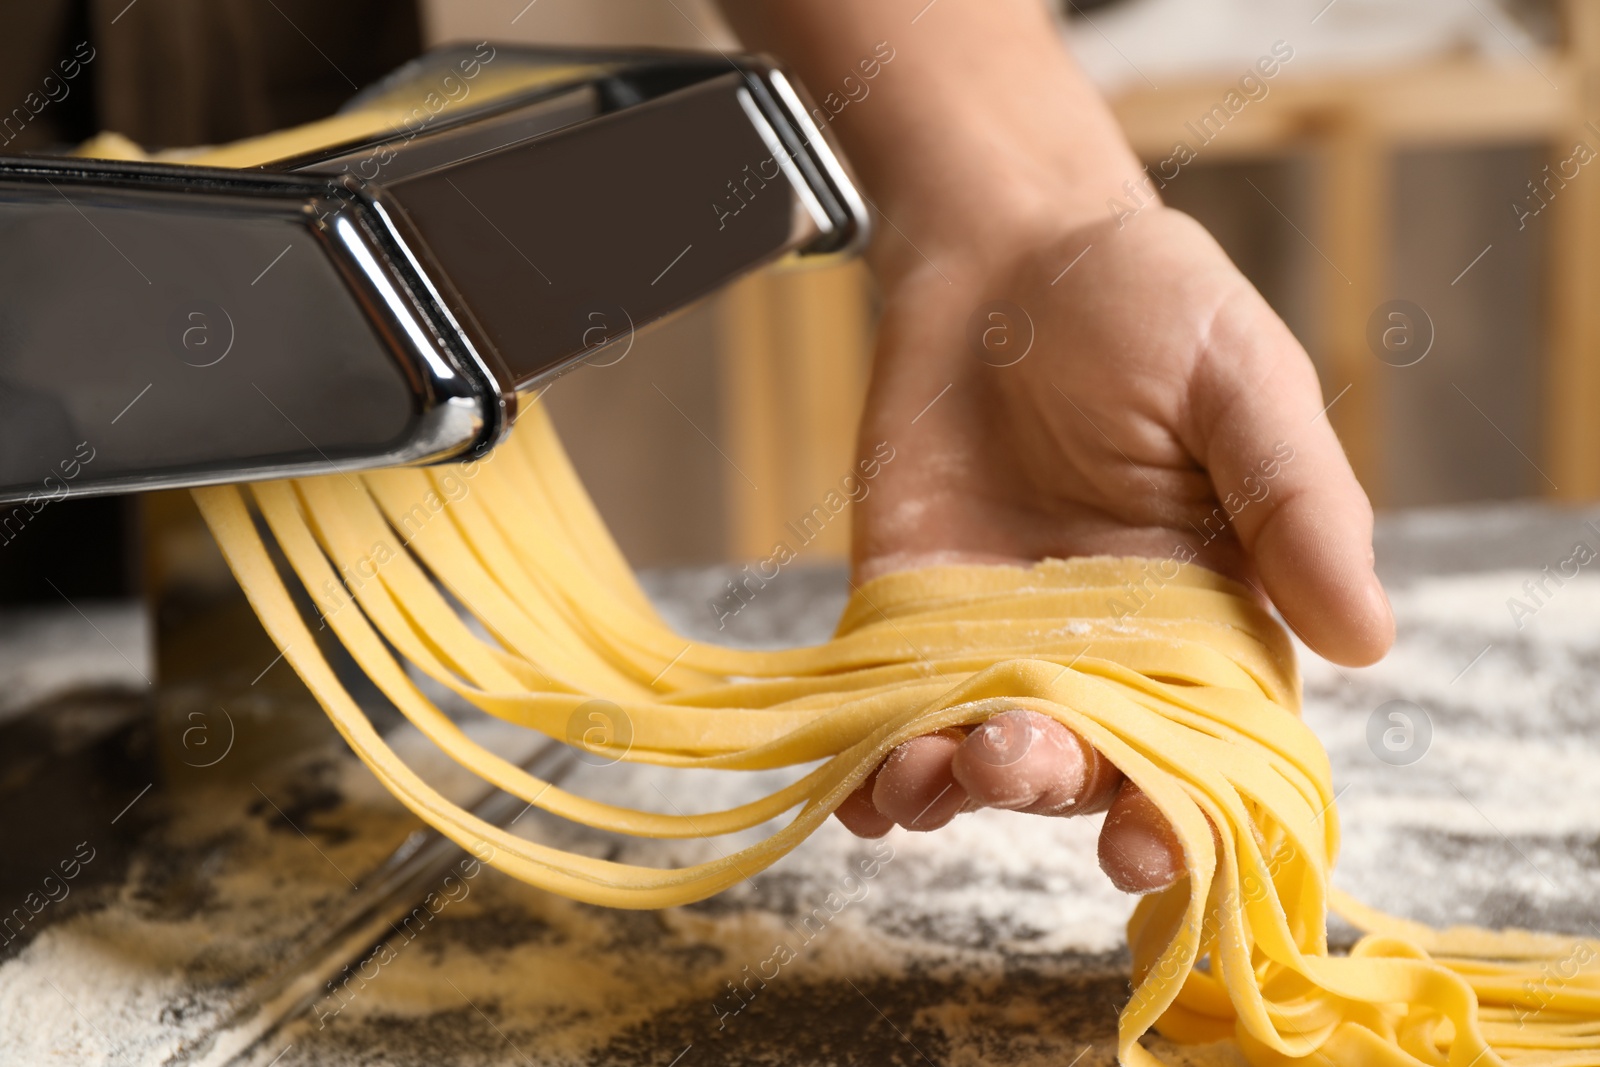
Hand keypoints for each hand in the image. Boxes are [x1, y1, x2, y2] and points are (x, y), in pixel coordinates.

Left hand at [839, 206, 1392, 891]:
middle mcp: (1103, 650)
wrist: (1000, 252)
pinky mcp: (907, 614)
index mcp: (1210, 616)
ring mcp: (997, 639)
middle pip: (1084, 763)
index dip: (1176, 813)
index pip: (1205, 748)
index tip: (1139, 849)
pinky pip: (890, 707)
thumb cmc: (1145, 303)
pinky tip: (857, 786)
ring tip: (922, 773)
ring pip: (979, 752)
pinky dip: (872, 760)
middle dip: (1047, 785)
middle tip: (1012, 758)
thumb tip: (1368, 640)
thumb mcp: (1240, 381)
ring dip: (950, 784)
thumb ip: (1293, 501)